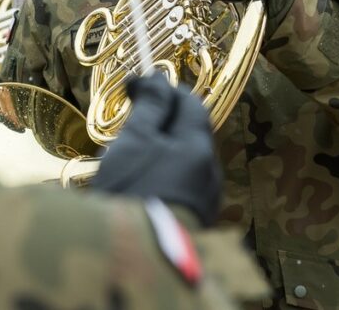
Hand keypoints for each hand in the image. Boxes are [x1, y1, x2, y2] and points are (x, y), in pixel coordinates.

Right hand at [91, 72, 220, 226]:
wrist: (135, 260)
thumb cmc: (133, 189)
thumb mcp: (135, 140)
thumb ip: (151, 107)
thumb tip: (159, 77)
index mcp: (199, 147)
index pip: (190, 104)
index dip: (164, 89)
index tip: (133, 85)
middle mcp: (210, 172)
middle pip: (190, 134)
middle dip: (161, 122)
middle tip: (128, 120)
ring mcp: (205, 203)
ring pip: (185, 163)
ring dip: (161, 152)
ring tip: (128, 158)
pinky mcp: (195, 226)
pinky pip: (181, 189)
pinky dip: (163, 177)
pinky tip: (140, 187)